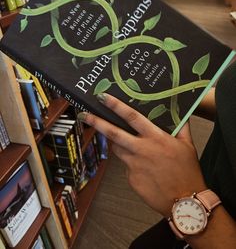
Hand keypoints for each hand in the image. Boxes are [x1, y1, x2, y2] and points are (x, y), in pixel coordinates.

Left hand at [79, 93, 206, 216]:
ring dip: (119, 144)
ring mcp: (133, 165)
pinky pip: (126, 166)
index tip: (103, 98)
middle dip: (97, 122)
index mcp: (155, 138)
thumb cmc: (187, 172)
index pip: (132, 117)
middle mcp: (141, 149)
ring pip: (118, 150)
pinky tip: (145, 169)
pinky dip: (131, 163)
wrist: (184, 202)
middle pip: (113, 133)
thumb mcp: (187, 145)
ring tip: (131, 146)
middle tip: (84, 115)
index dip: (116, 106)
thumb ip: (182, 127)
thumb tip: (181, 113)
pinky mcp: (130, 178)